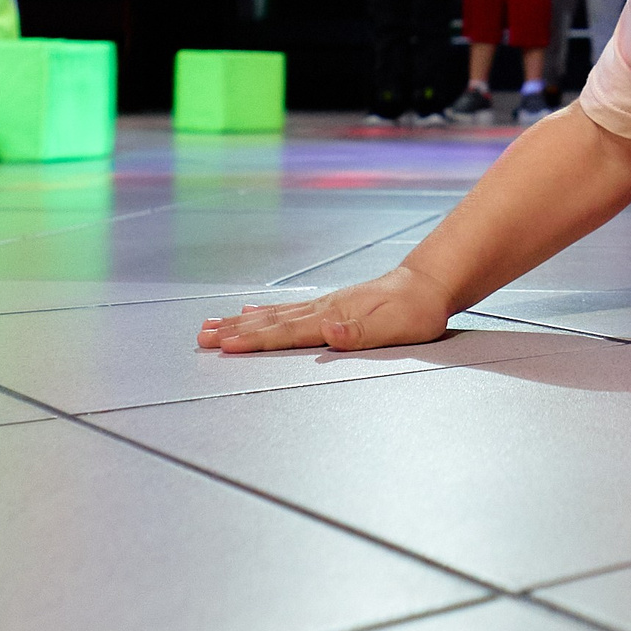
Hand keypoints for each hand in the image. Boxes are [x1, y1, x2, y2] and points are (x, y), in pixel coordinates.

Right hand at [197, 265, 451, 353]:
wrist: (429, 284)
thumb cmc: (416, 312)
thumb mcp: (396, 328)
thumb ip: (359, 332)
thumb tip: (328, 332)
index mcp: (333, 317)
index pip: (286, 332)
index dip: (254, 341)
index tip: (224, 346)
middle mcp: (322, 309)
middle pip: (270, 323)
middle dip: (235, 332)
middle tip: (202, 338)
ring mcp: (323, 305)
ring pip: (273, 315)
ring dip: (242, 323)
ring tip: (213, 326)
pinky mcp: (329, 305)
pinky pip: (287, 310)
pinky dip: (264, 313)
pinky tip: (251, 313)